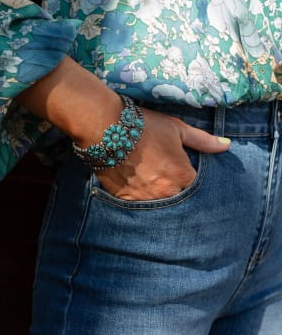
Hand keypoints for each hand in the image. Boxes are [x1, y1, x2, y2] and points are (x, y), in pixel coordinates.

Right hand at [95, 108, 229, 200]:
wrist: (106, 128)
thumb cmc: (145, 126)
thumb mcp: (177, 129)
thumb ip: (203, 141)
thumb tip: (227, 146)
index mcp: (183, 176)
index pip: (199, 190)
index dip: (194, 185)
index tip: (189, 178)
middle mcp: (167, 192)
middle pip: (180, 202)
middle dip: (179, 196)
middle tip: (170, 184)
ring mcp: (146, 199)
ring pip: (160, 207)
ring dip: (161, 201)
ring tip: (155, 188)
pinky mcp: (126, 201)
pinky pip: (139, 207)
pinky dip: (141, 202)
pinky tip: (139, 190)